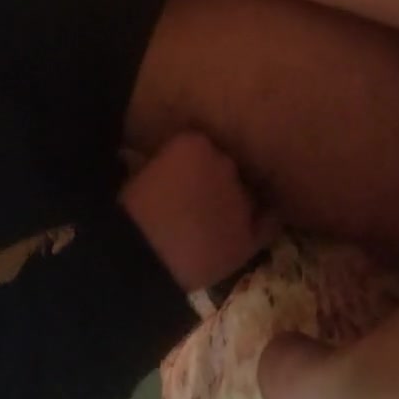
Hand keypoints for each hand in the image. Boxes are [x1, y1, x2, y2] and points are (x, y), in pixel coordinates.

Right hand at [120, 133, 277, 292]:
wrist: (139, 256)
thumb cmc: (129, 214)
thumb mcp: (141, 173)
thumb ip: (166, 163)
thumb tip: (171, 169)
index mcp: (193, 142)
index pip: (204, 147)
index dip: (196, 163)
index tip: (185, 174)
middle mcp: (224, 162)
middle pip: (228, 167)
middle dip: (216, 179)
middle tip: (199, 197)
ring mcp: (240, 197)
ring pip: (245, 193)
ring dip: (235, 201)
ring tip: (218, 216)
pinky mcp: (249, 232)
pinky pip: (269, 222)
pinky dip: (266, 219)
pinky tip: (263, 220)